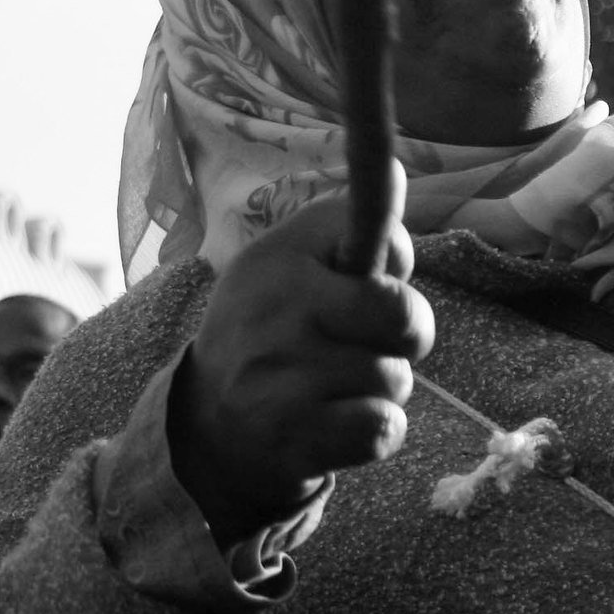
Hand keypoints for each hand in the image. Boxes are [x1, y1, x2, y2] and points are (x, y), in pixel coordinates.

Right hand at [170, 189, 433, 534]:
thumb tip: (398, 173)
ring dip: (382, 391)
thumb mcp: (288, 269)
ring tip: (337, 389)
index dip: (396, 258)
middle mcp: (276, 311)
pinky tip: (342, 424)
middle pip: (405, 315)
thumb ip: (346, 228)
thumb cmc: (270, 339)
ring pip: (395, 379)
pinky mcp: (294, 439)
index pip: (372, 228)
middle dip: (409, 336)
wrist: (204, 433)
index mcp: (280, 259)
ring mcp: (282, 378)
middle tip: (371, 344)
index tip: (366, 279)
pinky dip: (378, 433)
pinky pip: (383, 429)